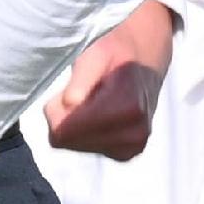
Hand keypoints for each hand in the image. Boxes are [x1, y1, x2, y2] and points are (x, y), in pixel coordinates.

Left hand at [47, 3, 179, 161]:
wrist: (147, 59)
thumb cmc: (118, 51)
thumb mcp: (96, 53)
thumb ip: (82, 78)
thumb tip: (70, 103)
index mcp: (127, 108)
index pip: (65, 130)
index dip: (56, 108)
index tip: (67, 88)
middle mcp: (134, 133)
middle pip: (67, 139)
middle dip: (65, 116)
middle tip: (81, 90)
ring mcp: (132, 146)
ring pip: (74, 145)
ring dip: (75, 123)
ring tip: (92, 99)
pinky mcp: (127, 152)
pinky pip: (86, 148)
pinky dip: (85, 131)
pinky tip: (98, 112)